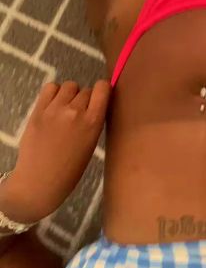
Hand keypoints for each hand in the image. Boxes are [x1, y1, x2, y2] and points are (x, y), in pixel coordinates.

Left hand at [0, 80, 110, 223]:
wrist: (40, 181)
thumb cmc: (70, 170)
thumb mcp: (90, 144)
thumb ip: (93, 122)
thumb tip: (94, 105)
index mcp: (93, 122)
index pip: (103, 88)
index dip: (102, 90)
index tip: (100, 97)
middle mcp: (75, 111)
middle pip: (86, 90)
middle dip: (85, 100)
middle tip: (78, 115)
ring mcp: (55, 109)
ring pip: (69, 86)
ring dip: (70, 95)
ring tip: (64, 109)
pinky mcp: (38, 110)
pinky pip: (50, 88)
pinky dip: (54, 93)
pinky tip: (53, 105)